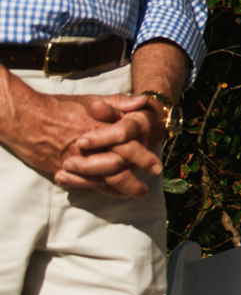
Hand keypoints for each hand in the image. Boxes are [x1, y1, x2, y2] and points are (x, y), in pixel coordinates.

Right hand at [0, 86, 161, 197]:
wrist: (29, 117)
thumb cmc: (63, 106)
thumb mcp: (93, 99)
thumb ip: (119, 102)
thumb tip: (143, 102)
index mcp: (101, 130)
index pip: (128, 147)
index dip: (144, 158)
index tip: (157, 167)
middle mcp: (90, 148)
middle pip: (117, 170)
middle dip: (134, 182)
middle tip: (145, 190)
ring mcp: (75, 161)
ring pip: (102, 181)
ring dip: (120, 190)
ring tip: (133, 194)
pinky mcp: (62, 169)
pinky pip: (84, 184)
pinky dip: (98, 190)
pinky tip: (109, 193)